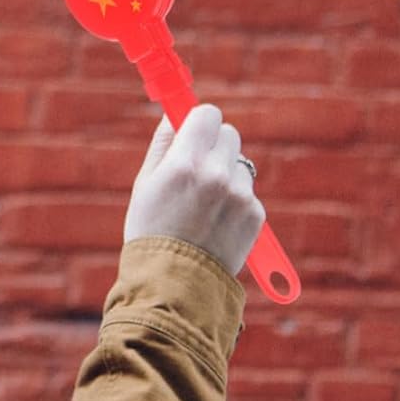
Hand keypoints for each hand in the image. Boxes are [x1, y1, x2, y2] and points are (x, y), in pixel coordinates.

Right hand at [123, 104, 265, 278]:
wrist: (174, 287)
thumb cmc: (151, 232)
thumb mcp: (144, 184)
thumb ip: (162, 144)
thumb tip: (173, 115)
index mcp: (185, 162)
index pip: (208, 114)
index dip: (200, 121)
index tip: (195, 131)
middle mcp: (217, 174)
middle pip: (229, 134)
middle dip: (214, 146)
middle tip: (197, 170)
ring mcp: (240, 195)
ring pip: (241, 165)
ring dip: (227, 176)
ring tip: (205, 205)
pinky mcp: (255, 215)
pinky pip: (248, 192)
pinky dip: (236, 202)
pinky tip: (217, 222)